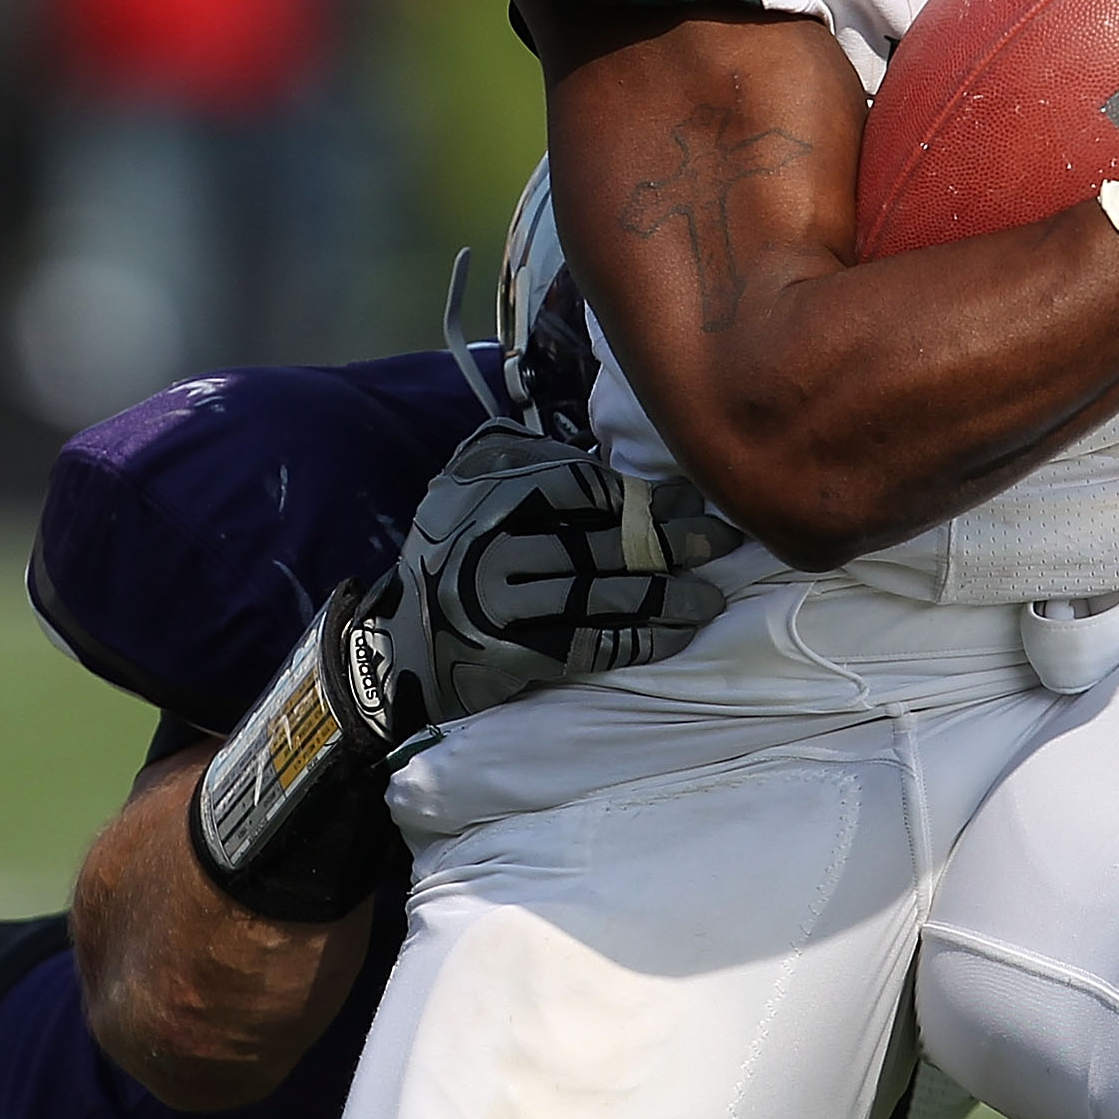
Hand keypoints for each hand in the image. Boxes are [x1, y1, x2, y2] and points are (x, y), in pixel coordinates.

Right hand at [382, 420, 738, 721]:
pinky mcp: (506, 655)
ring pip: (599, 595)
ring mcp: (493, 603)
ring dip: (665, 597)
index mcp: (483, 490)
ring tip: (709, 597)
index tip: (692, 502)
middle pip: (597, 540)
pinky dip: (637, 639)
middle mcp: (485, 543)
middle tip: (720, 543)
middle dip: (669, 543)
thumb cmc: (457, 553)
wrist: (397, 643)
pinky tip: (676, 634)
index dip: (641, 496)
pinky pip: (587, 644)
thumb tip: (631, 474)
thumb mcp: (474, 485)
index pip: (579, 487)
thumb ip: (537, 463)